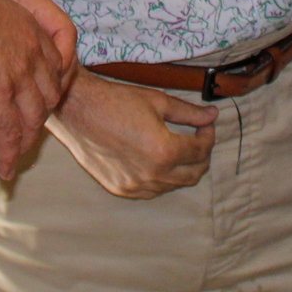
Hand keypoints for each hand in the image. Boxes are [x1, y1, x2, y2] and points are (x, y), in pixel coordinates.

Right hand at [0, 0, 76, 179]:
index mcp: (32, 31)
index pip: (54, 67)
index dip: (48, 89)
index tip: (39, 100)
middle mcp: (33, 55)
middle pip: (49, 97)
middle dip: (41, 117)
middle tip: (28, 131)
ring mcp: (19, 75)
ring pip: (34, 118)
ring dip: (27, 140)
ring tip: (17, 154)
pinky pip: (9, 132)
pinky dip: (9, 154)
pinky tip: (5, 169)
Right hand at [47, 70, 217, 198]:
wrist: (78, 109)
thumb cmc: (117, 101)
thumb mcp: (158, 101)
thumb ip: (189, 112)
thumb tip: (212, 116)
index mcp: (164, 151)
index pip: (200, 151)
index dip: (208, 136)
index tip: (206, 125)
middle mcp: (152, 174)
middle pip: (193, 174)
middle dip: (202, 156)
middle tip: (198, 138)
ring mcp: (135, 185)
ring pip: (173, 185)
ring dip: (183, 168)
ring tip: (178, 148)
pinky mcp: (121, 189)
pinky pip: (152, 191)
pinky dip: (162, 179)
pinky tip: (158, 161)